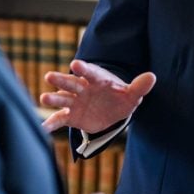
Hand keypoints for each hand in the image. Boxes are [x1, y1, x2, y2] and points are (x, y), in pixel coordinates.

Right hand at [40, 59, 155, 133]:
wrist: (111, 110)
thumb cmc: (121, 98)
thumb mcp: (132, 94)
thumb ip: (139, 86)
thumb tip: (152, 77)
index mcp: (97, 79)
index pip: (90, 72)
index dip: (84, 68)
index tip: (75, 64)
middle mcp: (82, 88)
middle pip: (70, 83)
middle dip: (61, 80)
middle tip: (49, 76)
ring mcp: (75, 102)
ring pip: (62, 99)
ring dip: (53, 99)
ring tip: (43, 99)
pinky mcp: (71, 116)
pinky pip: (59, 119)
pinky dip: (50, 124)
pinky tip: (42, 128)